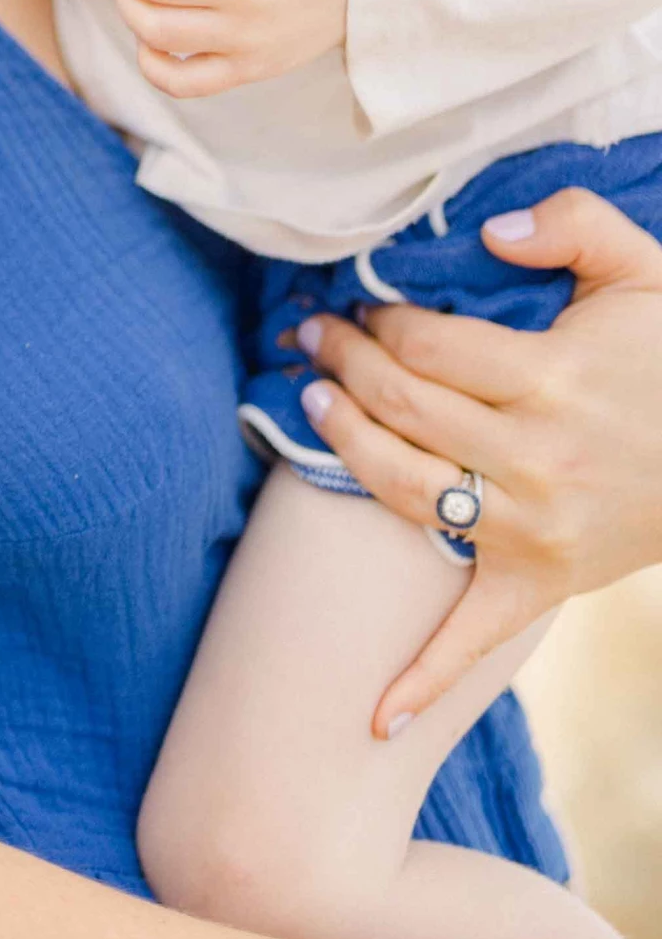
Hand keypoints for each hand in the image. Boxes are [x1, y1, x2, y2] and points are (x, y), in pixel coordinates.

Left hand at [294, 187, 661, 732]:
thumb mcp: (643, 268)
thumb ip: (569, 223)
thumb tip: (487, 229)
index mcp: (551, 379)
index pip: (424, 346)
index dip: (378, 319)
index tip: (360, 302)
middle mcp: (535, 460)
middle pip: (402, 408)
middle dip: (341, 364)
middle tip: (310, 335)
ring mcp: (535, 530)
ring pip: (406, 491)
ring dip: (344, 446)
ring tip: (313, 404)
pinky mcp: (544, 584)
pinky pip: (475, 635)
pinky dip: (423, 679)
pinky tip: (372, 715)